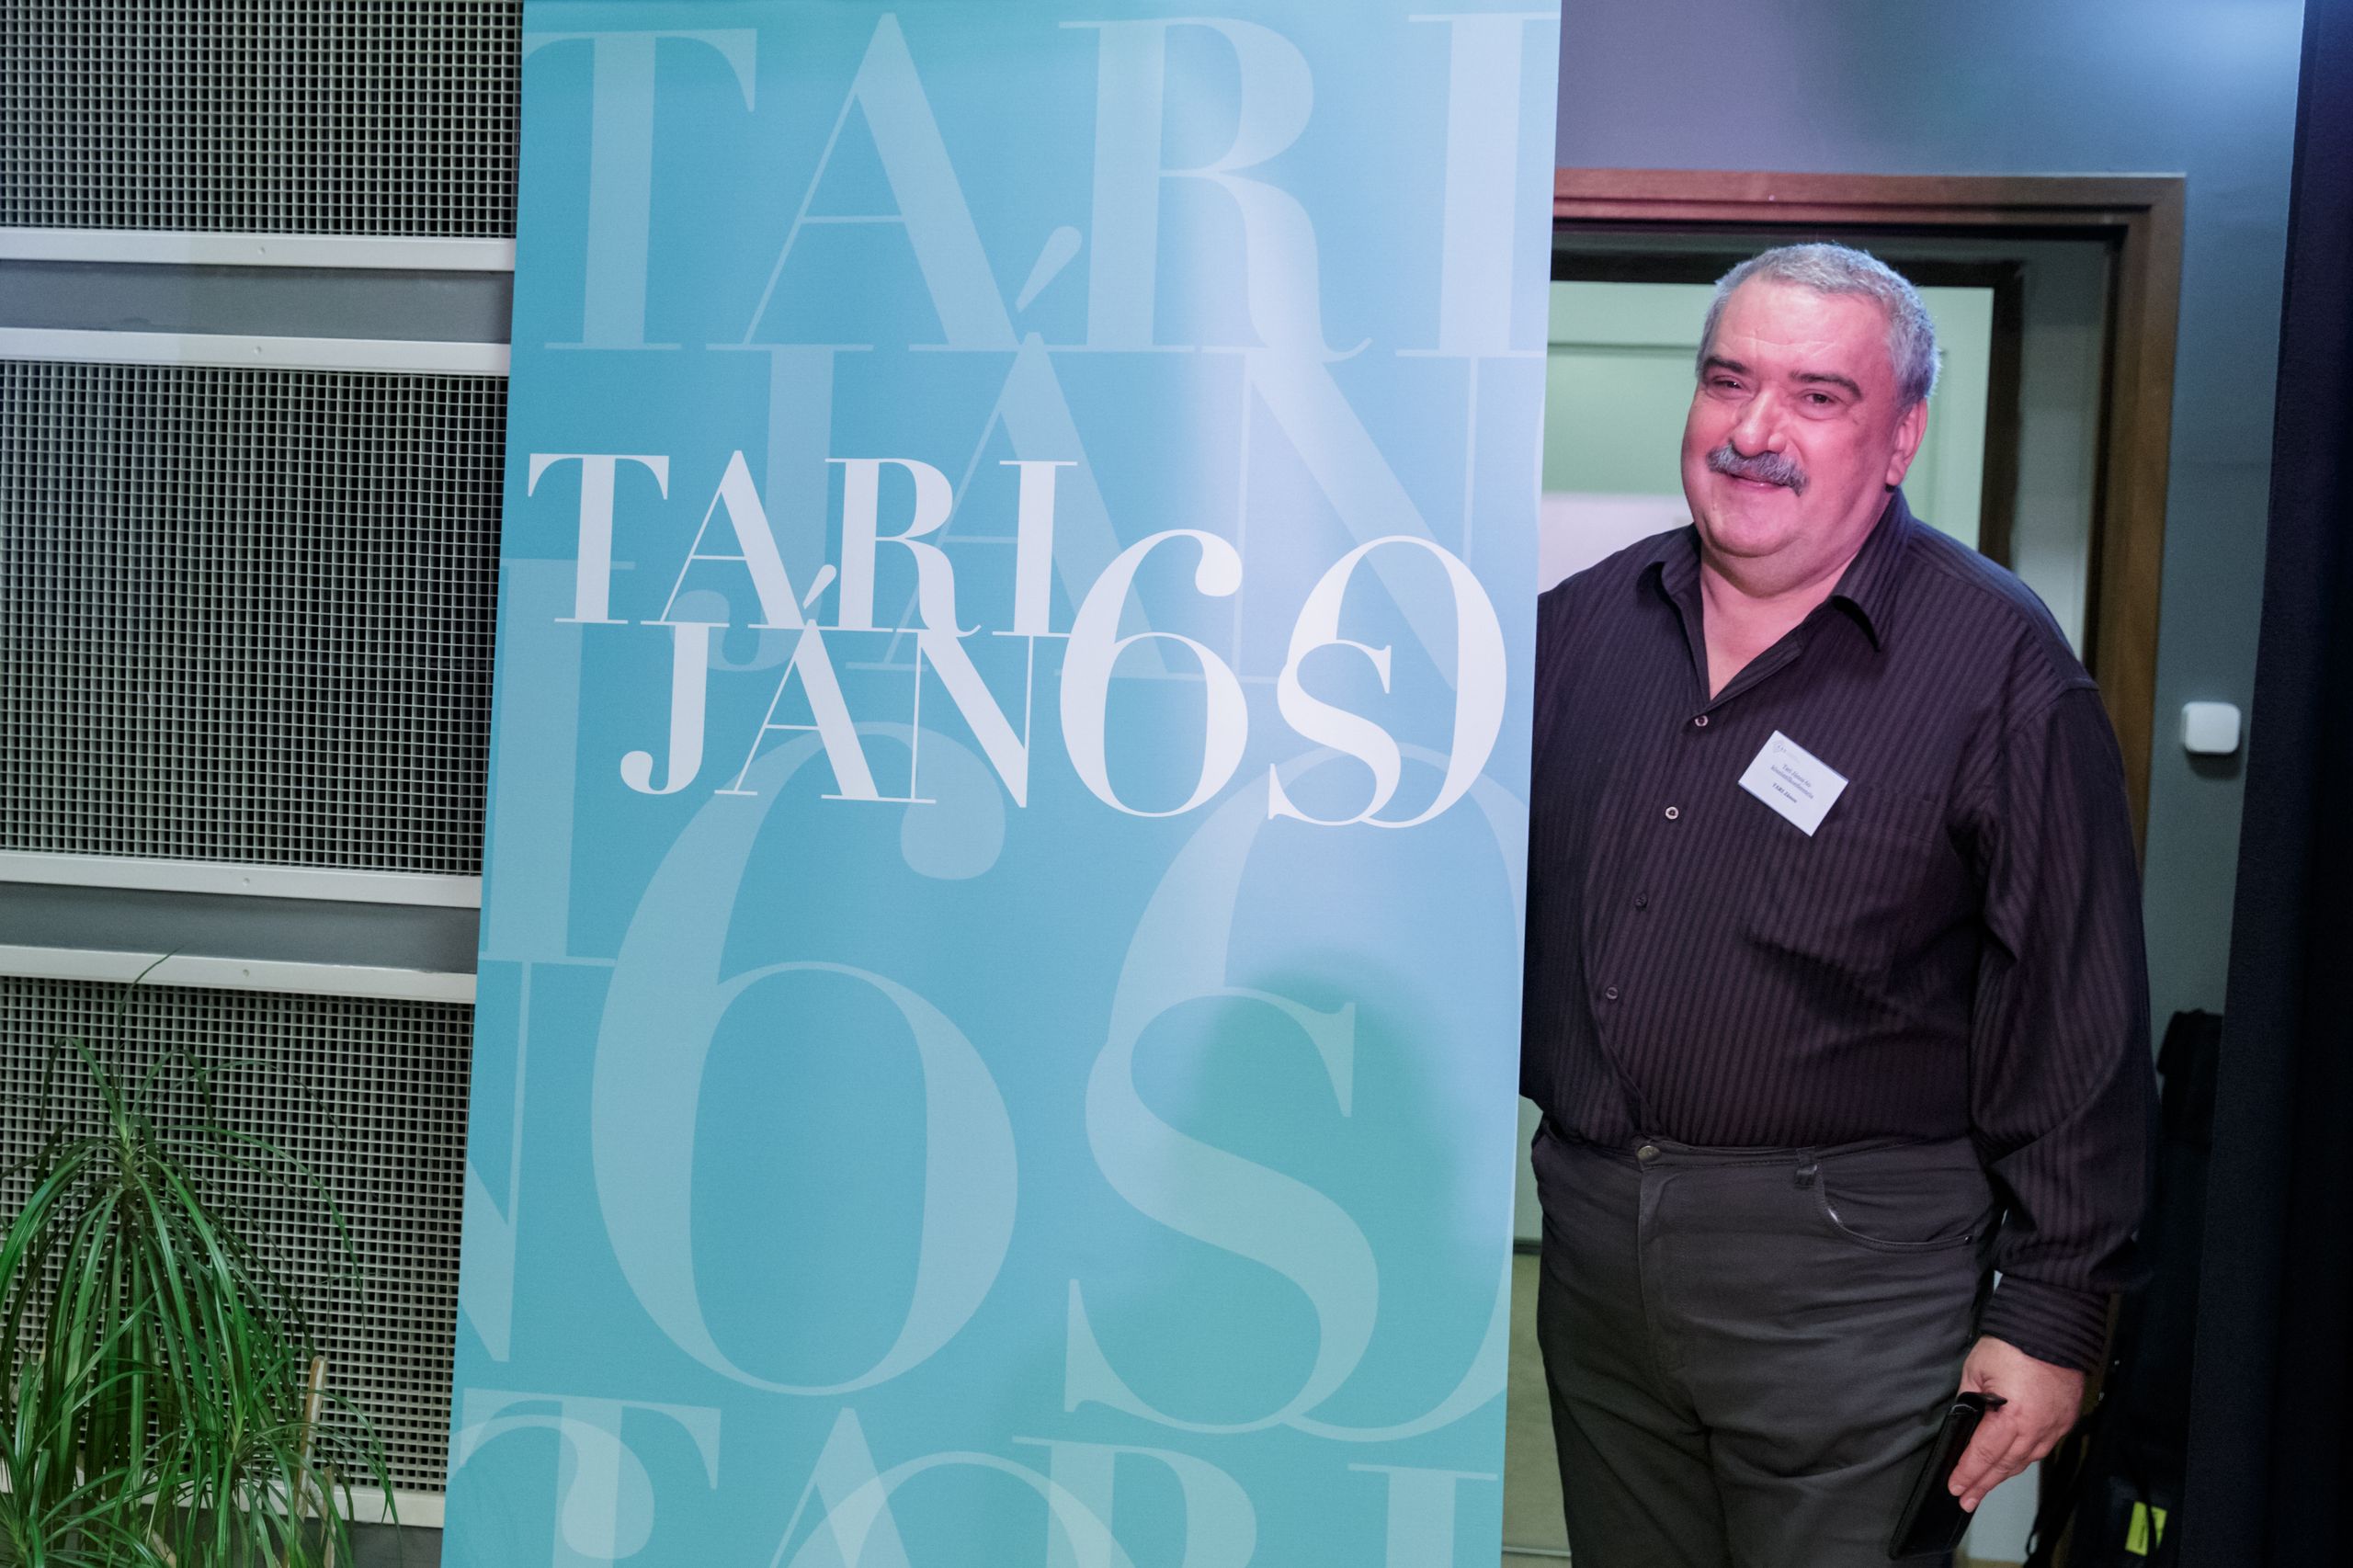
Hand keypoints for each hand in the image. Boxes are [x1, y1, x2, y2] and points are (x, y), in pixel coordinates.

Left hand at [1947, 1336, 2084, 1511]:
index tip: (1956, 1487)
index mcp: (2013, 1418)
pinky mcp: (2065, 1419)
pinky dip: (2025, 1457)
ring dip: (2004, 1474)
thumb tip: (1964, 1421)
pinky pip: (2042, 1447)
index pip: (1984, 1454)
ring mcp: (2055, 1426)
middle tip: (1967, 1498)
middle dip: (1984, 1483)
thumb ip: (1969, 1400)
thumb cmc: (2012, 1344)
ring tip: (1986, 1485)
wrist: (2054, 1328)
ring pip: (2026, 1459)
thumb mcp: (1976, 1370)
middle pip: (2006, 1464)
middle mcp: (2037, 1429)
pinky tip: (2013, 1462)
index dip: (1968, 1473)